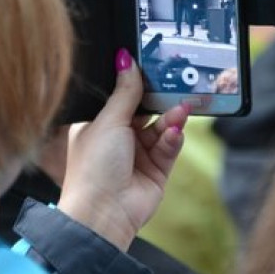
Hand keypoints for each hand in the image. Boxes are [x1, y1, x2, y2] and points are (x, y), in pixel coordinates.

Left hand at [58, 49, 189, 250]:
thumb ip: (124, 92)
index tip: (154, 68)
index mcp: (99, 125)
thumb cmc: (94, 166)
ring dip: (171, 119)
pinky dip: (173, 140)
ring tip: (180, 111)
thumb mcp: (108, 121)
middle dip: (161, 102)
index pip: (122, 98)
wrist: (103, 213)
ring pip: (161, 129)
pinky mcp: (157, 171)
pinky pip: (170, 148)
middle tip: (177, 87)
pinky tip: (174, 133)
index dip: (138, 85)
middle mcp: (119, 139)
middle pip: (147, 112)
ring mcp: (138, 156)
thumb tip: (126, 60)